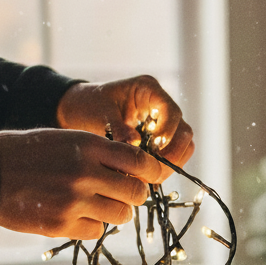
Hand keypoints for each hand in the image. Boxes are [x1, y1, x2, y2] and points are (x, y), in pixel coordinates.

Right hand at [0, 129, 162, 240]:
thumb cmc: (30, 154)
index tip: (149, 176)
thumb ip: (102, 153)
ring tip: (97, 203)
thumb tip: (141, 171)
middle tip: (122, 193)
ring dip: (115, 211)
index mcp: (88, 147)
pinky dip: (91, 224)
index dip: (151, 172)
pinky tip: (74, 213)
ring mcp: (73, 200)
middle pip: (137, 193)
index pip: (140, 161)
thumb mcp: (67, 140)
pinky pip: (97, 230)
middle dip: (134, 194)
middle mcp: (85, 173)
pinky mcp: (61, 224)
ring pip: (122, 215)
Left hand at [56, 75, 194, 181]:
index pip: (172, 111)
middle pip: (184, 131)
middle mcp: (162, 106)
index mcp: (149, 90)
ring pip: (184, 145)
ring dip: (172, 162)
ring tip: (152, 173)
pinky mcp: (163, 138)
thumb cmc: (89, 105)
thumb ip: (118, 127)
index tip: (155, 147)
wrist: (81, 110)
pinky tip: (150, 174)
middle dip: (172, 152)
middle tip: (154, 167)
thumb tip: (135, 144)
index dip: (168, 130)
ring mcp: (165, 123)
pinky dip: (166, 166)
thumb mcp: (100, 113)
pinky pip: (175, 154)